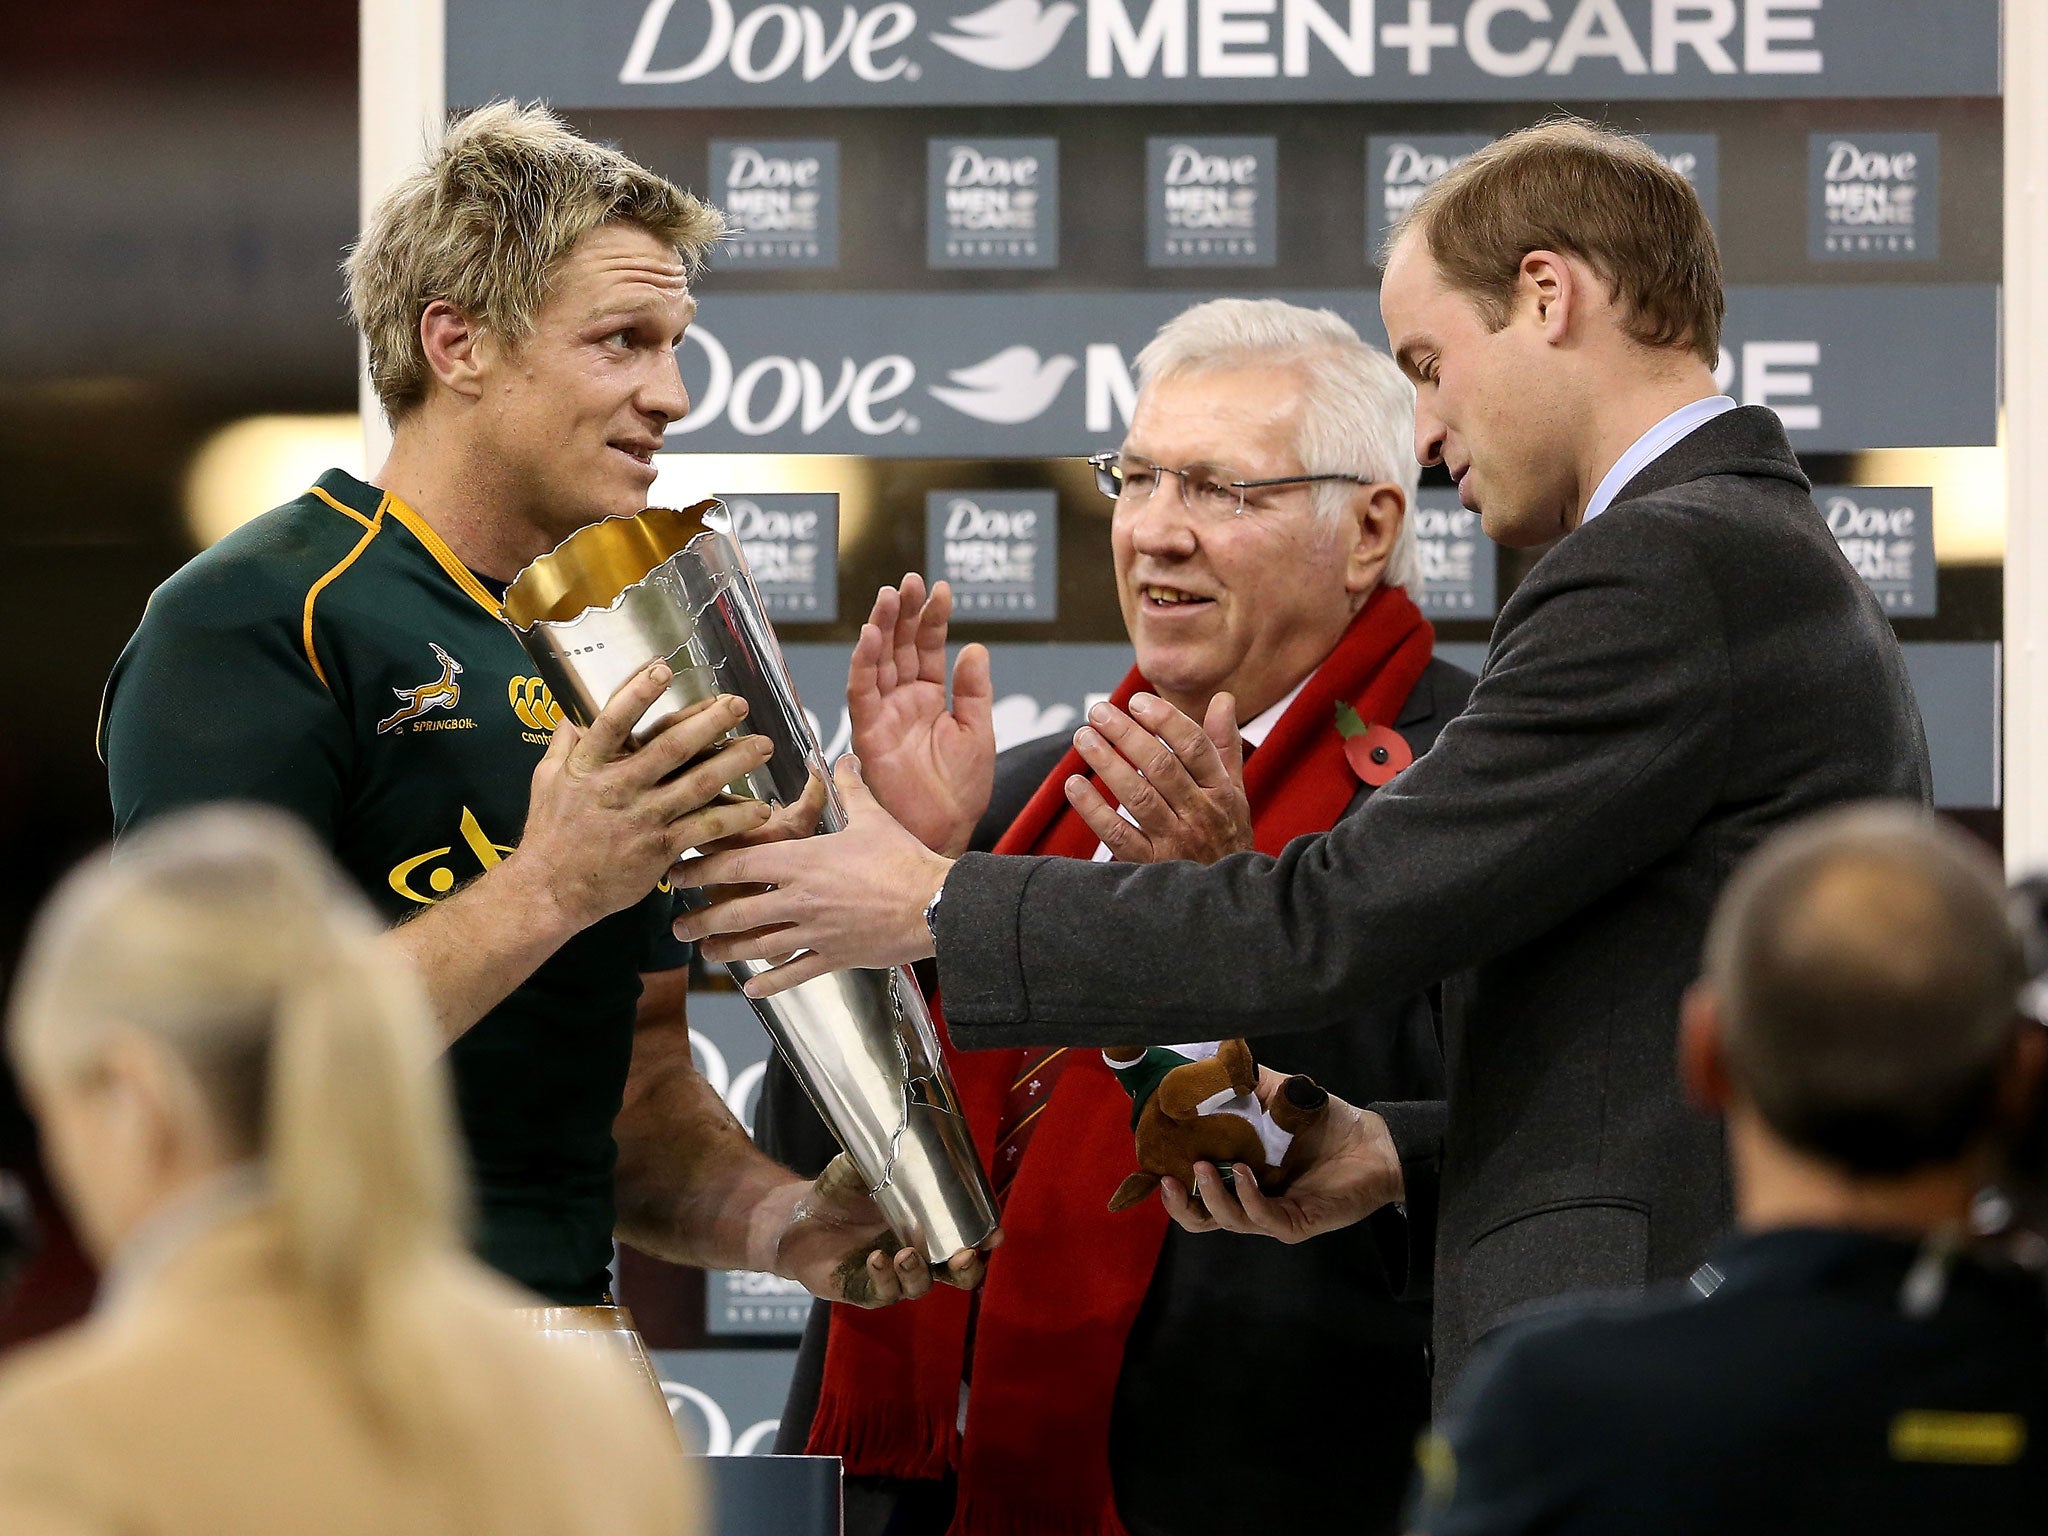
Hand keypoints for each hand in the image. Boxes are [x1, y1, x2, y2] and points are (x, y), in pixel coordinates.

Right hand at [514, 664, 775, 932]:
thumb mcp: (546, 780)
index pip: (613, 723)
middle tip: (739, 704)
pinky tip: (760, 809)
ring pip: (697, 784)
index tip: (662, 669)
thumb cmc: (549, 834)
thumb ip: (564, 744)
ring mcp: (643, 818)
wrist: (551, 891)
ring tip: (762, 745)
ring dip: (734, 763)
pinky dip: (734, 818)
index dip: (637, 695)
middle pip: (670, 748)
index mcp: (588, 766)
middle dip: (708, 722)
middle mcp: (619, 788)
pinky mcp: (660, 848)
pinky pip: (705, 828)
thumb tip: (571, 711)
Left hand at [671, 755, 950, 995]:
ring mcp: (815, 932)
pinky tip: (751, 988)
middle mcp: (801, 899)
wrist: (936, 904)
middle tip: (677, 925)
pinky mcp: (834, 957)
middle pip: (736, 912)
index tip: (680, 872)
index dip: (703, 870)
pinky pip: (794, 973)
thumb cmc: (904, 861)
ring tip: (706, 952)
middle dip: (701, 919)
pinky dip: (770, 982)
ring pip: (757, 946)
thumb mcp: (872, 819)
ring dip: (726, 950)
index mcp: (804, 862)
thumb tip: (841, 761)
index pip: (739, 865)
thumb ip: (848, 789)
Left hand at [774, 1154, 1000, 1306]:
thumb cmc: (840, 1191)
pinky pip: (882, 1293)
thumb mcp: (863, 1168)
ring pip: (921, 1286)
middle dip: (967, 1269)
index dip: (985, 1238)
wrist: (797, 1216)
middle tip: (963, 1255)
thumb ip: (881, 1155)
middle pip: (958, 1276)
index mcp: (928, 1226)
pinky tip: (877, 1259)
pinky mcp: (863, 1290)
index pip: (967, 1237)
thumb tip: (898, 1125)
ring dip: (919, 1273)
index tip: (995, 1232)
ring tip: (906, 1253)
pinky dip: (884, 1279)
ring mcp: (892, 1276)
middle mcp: (917, 1255)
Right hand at [847, 575, 995, 857]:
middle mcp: (904, 702)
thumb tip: (975, 647)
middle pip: (900, 647)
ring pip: (878, 662)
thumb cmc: (961, 791)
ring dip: (881, 628)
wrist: (946, 830)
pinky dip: (864, 664)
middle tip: (910, 581)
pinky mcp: (869, 733)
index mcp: (931, 698)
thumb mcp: (978, 732)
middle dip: (904, 612)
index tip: (942, 589)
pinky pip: (862, 693)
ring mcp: (885, 715)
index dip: (933, 618)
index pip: (928, 648)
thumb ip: (974, 690)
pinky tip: (870, 637)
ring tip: (890, 597)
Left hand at [1066, 692, 1252, 864]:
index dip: (1165, 721)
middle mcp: (1200, 814)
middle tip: (1098, 712)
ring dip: (1107, 764)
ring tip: (1083, 737)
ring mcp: (1175, 842)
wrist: (1224, 898)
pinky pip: (1118, 835)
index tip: (1137, 701)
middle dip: (1127, 735)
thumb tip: (1223, 699)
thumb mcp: (1234, 791)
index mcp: (1221, 791)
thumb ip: (1224, 744)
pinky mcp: (1149, 866)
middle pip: (1162, 767)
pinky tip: (1074, 785)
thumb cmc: (1226, 835)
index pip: (1194, 747)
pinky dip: (1094, 809)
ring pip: (1138, 797)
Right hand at [1158, 1074, 1403, 1242]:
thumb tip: (1207, 1059)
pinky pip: (1264, 1219)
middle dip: (1180, 1206)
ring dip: (1212, 1197)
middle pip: (1203, 1218)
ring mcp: (1272, 1215)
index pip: (1195, 1188)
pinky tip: (1244, 1174)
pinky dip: (1248, 1198)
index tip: (1147, 1165)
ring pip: (1228, 1220)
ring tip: (1205, 1168)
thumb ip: (1243, 1084)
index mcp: (1238, 1174)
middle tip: (1167, 1181)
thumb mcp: (1277, 1095)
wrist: (1374, 1141)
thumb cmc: (1324, 1120)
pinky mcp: (1297, 1222)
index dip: (1169, 1184)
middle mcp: (1250, 1199)